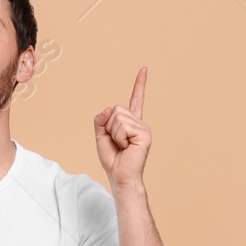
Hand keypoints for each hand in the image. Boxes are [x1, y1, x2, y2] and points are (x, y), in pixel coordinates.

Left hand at [94, 67, 150, 187]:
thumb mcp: (101, 135)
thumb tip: (110, 108)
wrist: (120, 176)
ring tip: (122, 145)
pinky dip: (119, 137)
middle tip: (117, 142)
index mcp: (131, 122)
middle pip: (116, 109)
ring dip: (114, 133)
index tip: (144, 69)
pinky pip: (122, 127)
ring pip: (118, 117)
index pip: (136, 99)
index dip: (140, 84)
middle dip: (109, 126)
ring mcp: (143, 127)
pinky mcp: (144, 134)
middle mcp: (139, 122)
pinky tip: (127, 146)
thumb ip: (101, 120)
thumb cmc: (113, 159)